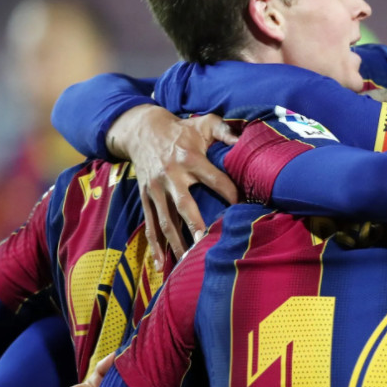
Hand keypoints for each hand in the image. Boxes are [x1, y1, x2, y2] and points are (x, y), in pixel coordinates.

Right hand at [106, 105, 238, 264]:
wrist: (142, 130)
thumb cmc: (181, 129)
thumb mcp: (204, 123)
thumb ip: (225, 130)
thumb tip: (245, 140)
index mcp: (190, 158)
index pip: (215, 180)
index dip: (231, 193)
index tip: (244, 208)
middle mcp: (171, 176)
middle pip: (184, 205)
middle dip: (194, 225)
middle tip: (204, 244)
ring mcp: (155, 189)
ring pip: (165, 220)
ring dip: (175, 243)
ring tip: (186, 263)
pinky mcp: (145, 197)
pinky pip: (150, 224)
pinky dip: (154, 245)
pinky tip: (160, 264)